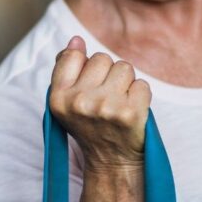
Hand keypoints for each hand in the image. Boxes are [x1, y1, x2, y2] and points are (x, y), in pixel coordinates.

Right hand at [49, 36, 151, 172]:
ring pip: (124, 68)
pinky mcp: (130, 113)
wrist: (112, 162)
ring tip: (119, 103)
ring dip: (126, 83)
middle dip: (108, 74)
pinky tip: (131, 111)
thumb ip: (67, 68)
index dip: (86, 66)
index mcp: (58, 98)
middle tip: (106, 98)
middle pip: (102, 58)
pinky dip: (141, 96)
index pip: (73, 55)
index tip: (89, 85)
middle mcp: (79, 102)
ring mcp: (105, 107)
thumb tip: (76, 40)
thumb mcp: (68, 101)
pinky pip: (142, 85)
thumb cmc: (91, 126)